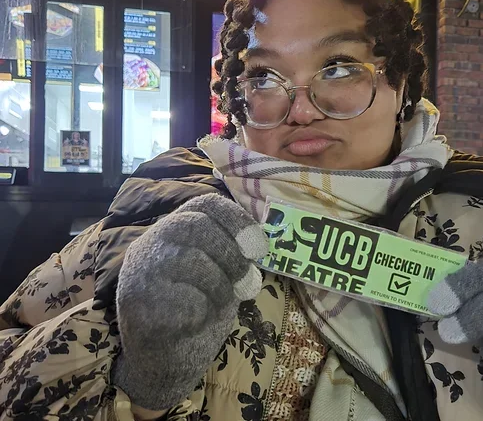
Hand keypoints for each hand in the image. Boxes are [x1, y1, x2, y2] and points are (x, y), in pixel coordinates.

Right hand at [112, 194, 267, 410]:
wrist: (164, 363)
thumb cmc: (197, 312)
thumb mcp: (218, 274)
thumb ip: (231, 254)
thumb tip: (259, 244)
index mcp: (170, 233)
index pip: (203, 204)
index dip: (236, 219)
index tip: (259, 247)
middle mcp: (149, 246)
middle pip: (195, 226)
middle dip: (231, 255)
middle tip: (247, 283)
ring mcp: (139, 275)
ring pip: (190, 260)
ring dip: (220, 285)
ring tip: (223, 303)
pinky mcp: (138, 307)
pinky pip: (182, 299)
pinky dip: (203, 310)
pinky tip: (198, 321)